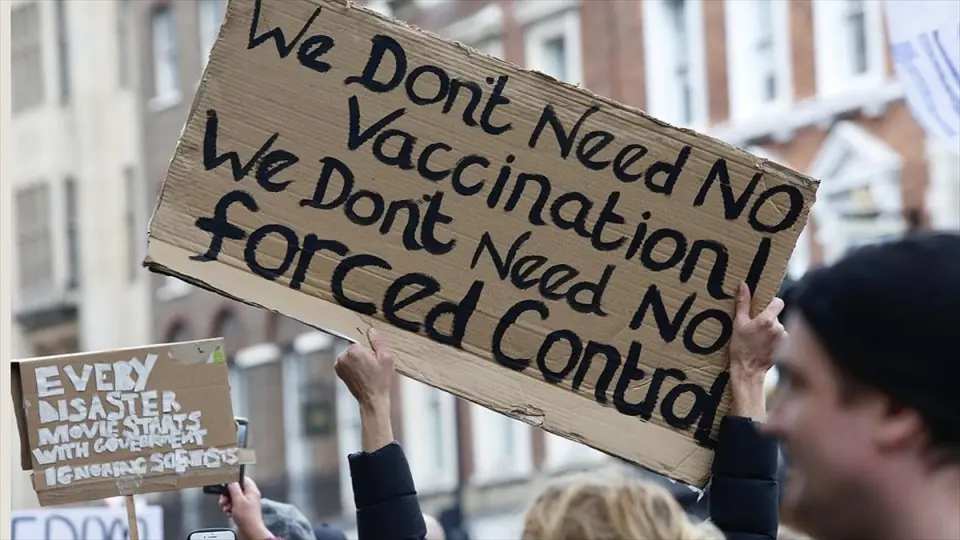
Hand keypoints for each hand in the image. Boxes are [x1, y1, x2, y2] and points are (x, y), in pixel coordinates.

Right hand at [218, 477, 272, 539]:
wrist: (250, 531)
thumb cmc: (248, 517)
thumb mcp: (238, 500)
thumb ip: (234, 488)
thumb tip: (231, 480)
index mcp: (251, 490)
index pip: (242, 479)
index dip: (233, 480)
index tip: (226, 484)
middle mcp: (250, 495)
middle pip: (236, 489)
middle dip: (227, 495)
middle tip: (224, 500)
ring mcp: (246, 503)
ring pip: (233, 498)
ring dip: (227, 503)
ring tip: (226, 508)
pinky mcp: (243, 510)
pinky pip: (233, 506)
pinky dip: (229, 508)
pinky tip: (228, 512)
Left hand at [335, 328, 394, 410]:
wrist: (372, 399)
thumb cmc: (380, 380)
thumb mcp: (386, 358)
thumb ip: (378, 342)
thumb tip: (371, 330)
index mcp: (354, 351)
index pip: (360, 341)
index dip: (369, 348)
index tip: (373, 357)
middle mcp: (343, 356)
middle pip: (354, 347)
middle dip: (362, 353)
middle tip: (371, 365)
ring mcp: (339, 364)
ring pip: (350, 355)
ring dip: (357, 359)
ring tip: (366, 371)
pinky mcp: (338, 371)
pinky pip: (346, 362)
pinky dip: (352, 365)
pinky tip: (361, 374)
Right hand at [728, 283, 785, 419]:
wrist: (748, 371)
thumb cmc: (741, 348)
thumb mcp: (738, 324)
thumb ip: (743, 303)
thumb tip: (744, 285)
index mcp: (767, 320)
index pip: (778, 302)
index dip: (771, 302)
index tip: (763, 307)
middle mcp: (778, 327)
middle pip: (776, 315)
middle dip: (768, 318)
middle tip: (755, 327)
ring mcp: (783, 338)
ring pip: (778, 326)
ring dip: (770, 329)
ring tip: (758, 339)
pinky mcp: (785, 346)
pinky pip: (781, 337)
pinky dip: (774, 339)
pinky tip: (764, 345)